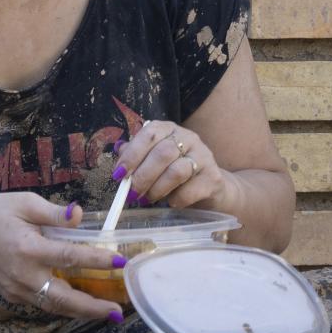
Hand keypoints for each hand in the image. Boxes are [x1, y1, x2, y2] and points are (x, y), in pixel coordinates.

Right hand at [0, 193, 125, 321]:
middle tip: (117, 313)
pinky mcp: (13, 295)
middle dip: (92, 307)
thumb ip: (54, 212)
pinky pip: (42, 303)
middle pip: (63, 296)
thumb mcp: (25, 203)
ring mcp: (17, 289)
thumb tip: (78, 214)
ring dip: (81, 312)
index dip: (96, 260)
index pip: (69, 256)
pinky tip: (81, 306)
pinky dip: (64, 307)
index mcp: (28, 248)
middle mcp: (23, 274)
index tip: (120, 262)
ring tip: (106, 314)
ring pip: (54, 306)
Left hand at [113, 120, 234, 210]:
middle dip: (143, 176)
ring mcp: (203, 157)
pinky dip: (175, 200)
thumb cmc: (175, 171)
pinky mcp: (213, 178)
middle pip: (162, 153)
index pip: (149, 134)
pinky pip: (189, 191)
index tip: (119, 174)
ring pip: (176, 172)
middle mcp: (188, 138)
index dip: (132, 154)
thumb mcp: (154, 159)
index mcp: (169, 129)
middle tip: (132, 194)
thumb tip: (119, 154)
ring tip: (148, 199)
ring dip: (156, 189)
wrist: (210, 186)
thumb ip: (137, 154)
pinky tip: (170, 203)